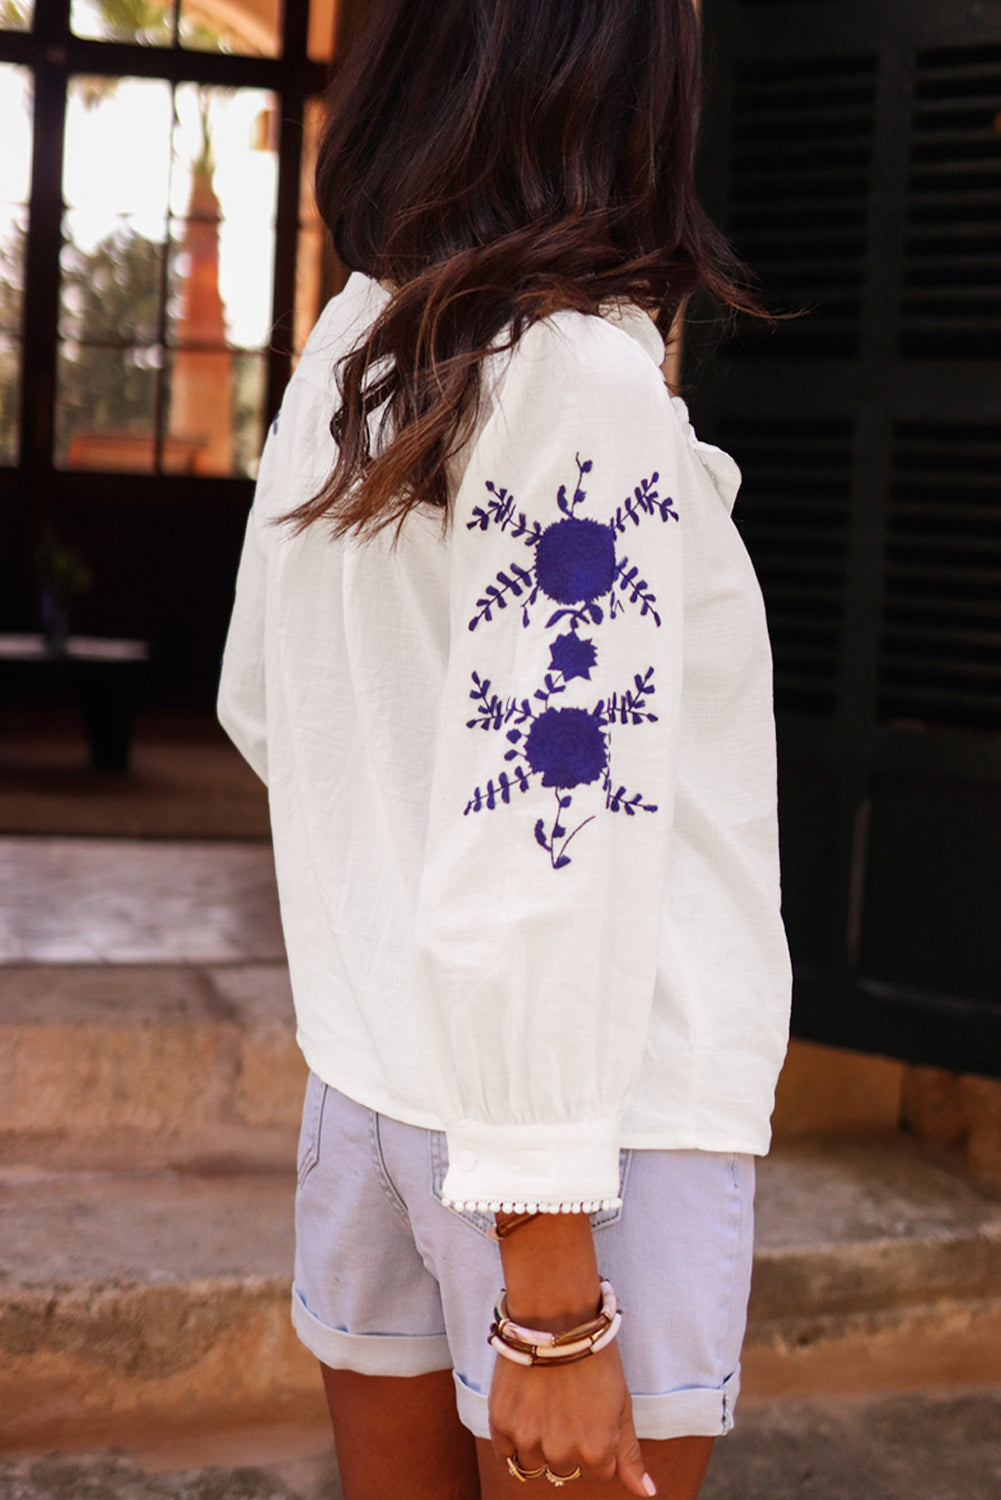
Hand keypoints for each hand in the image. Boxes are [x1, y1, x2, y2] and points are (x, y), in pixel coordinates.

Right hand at [488, 1211, 655, 1493]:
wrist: (555, 1317)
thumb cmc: (594, 1356)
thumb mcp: (621, 1404)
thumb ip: (630, 1455)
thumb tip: (647, 1493)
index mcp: (596, 1451)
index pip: (599, 1472)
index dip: (597, 1441)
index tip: (591, 1413)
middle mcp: (562, 1452)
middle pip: (566, 1468)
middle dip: (568, 1444)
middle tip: (568, 1405)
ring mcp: (529, 1440)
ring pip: (535, 1464)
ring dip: (540, 1444)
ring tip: (545, 1405)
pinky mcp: (502, 1424)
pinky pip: (507, 1453)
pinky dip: (515, 1439)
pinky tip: (525, 1410)